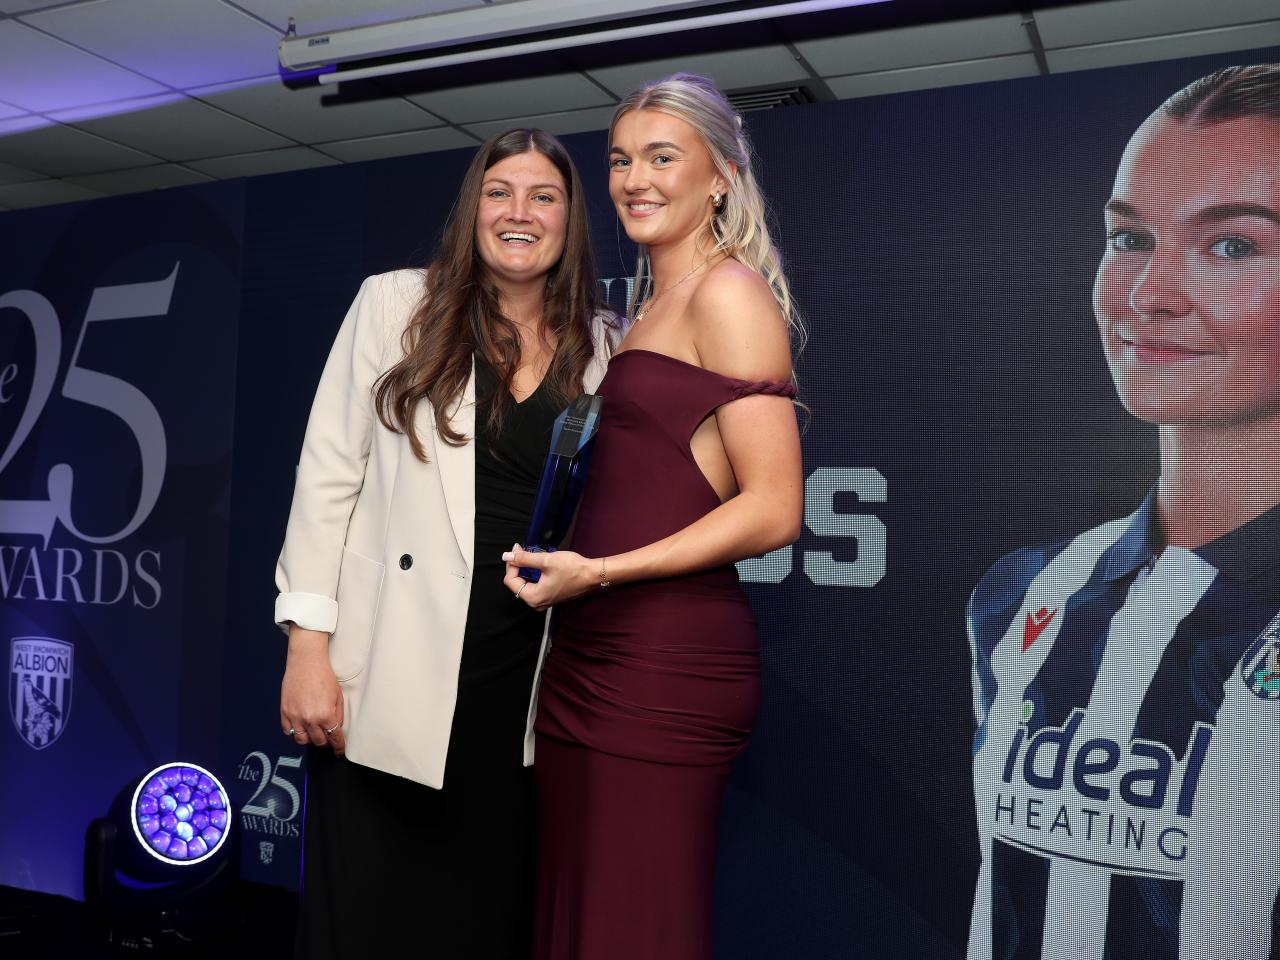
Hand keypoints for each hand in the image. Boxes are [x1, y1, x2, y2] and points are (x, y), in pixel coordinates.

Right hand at [280, 627, 345, 755]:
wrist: (306, 662)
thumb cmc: (324, 676)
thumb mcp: (338, 696)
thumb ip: (338, 715)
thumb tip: (335, 729)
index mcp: (326, 715)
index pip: (334, 738)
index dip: (338, 747)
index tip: (339, 751)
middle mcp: (310, 719)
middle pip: (318, 741)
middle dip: (325, 742)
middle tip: (327, 739)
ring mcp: (295, 717)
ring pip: (301, 740)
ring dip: (309, 739)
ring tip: (313, 733)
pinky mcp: (284, 712)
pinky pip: (288, 731)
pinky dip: (294, 732)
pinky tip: (300, 728)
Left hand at [502, 544, 596, 609]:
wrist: (593, 575)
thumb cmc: (572, 569)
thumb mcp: (546, 561)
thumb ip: (524, 559)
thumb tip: (506, 556)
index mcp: (533, 598)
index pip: (511, 581)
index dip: (512, 564)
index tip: (517, 550)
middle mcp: (536, 603)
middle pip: (516, 584)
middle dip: (517, 566)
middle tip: (521, 550)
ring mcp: (543, 601)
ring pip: (525, 584)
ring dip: (524, 569)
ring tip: (528, 554)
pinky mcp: (549, 597)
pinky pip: (534, 586)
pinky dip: (532, 574)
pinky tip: (536, 564)